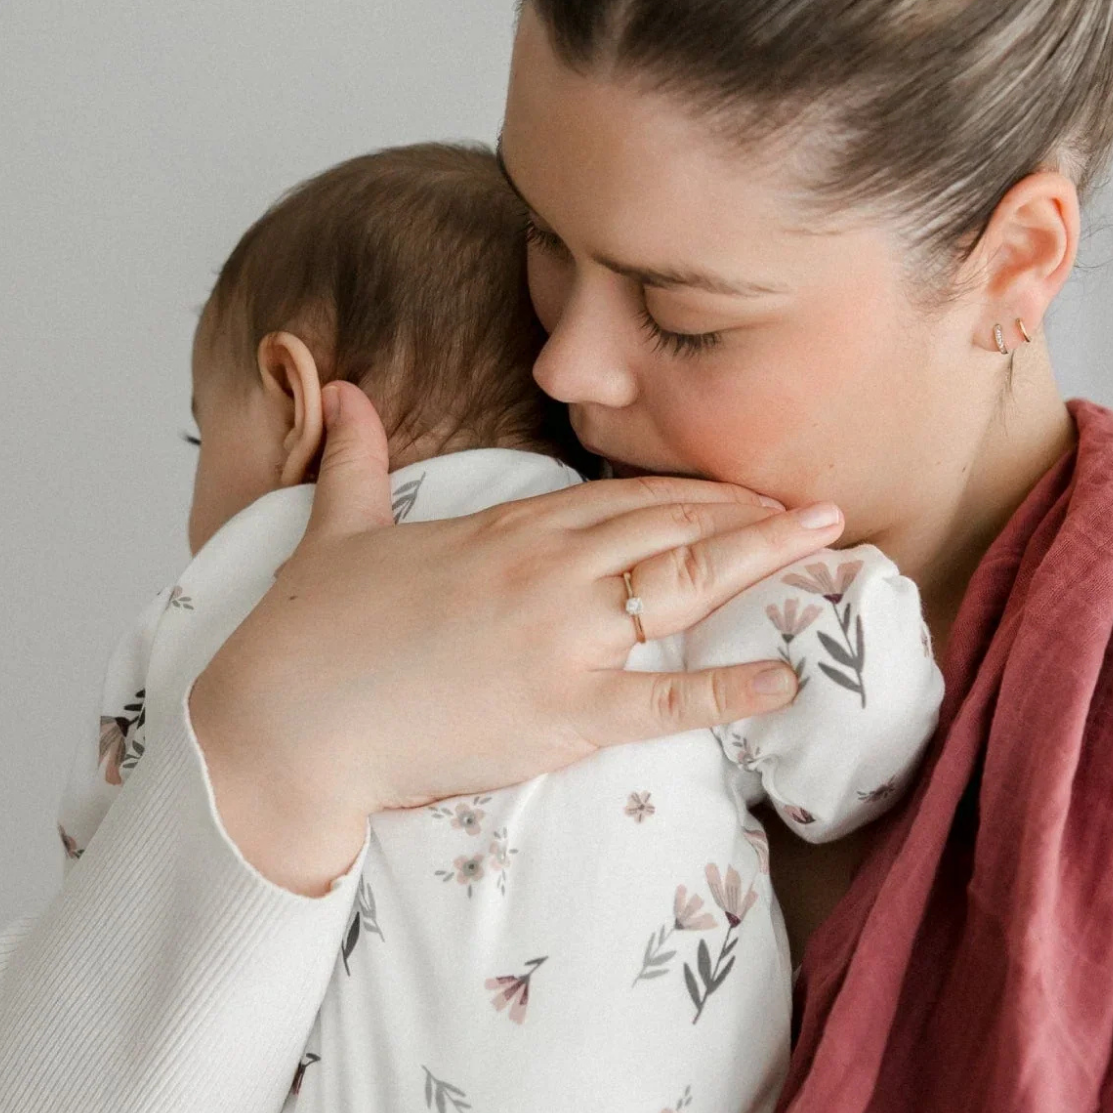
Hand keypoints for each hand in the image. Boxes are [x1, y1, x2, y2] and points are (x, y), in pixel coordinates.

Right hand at [189, 380, 844, 894]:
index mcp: (503, 531)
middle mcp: (546, 572)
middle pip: (669, 525)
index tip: (741, 483)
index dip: (690, 487)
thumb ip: (354, 460)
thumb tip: (339, 390)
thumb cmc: (305, 636)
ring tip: (828, 539)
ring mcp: (560, 639)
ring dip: (761, 558)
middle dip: (749, 510)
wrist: (283, 723)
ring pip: (681, 583)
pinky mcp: (562, 714)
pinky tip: (789, 677)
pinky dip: (731, 689)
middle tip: (818, 503)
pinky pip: (666, 700)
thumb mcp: (335, 531)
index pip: (620, 495)